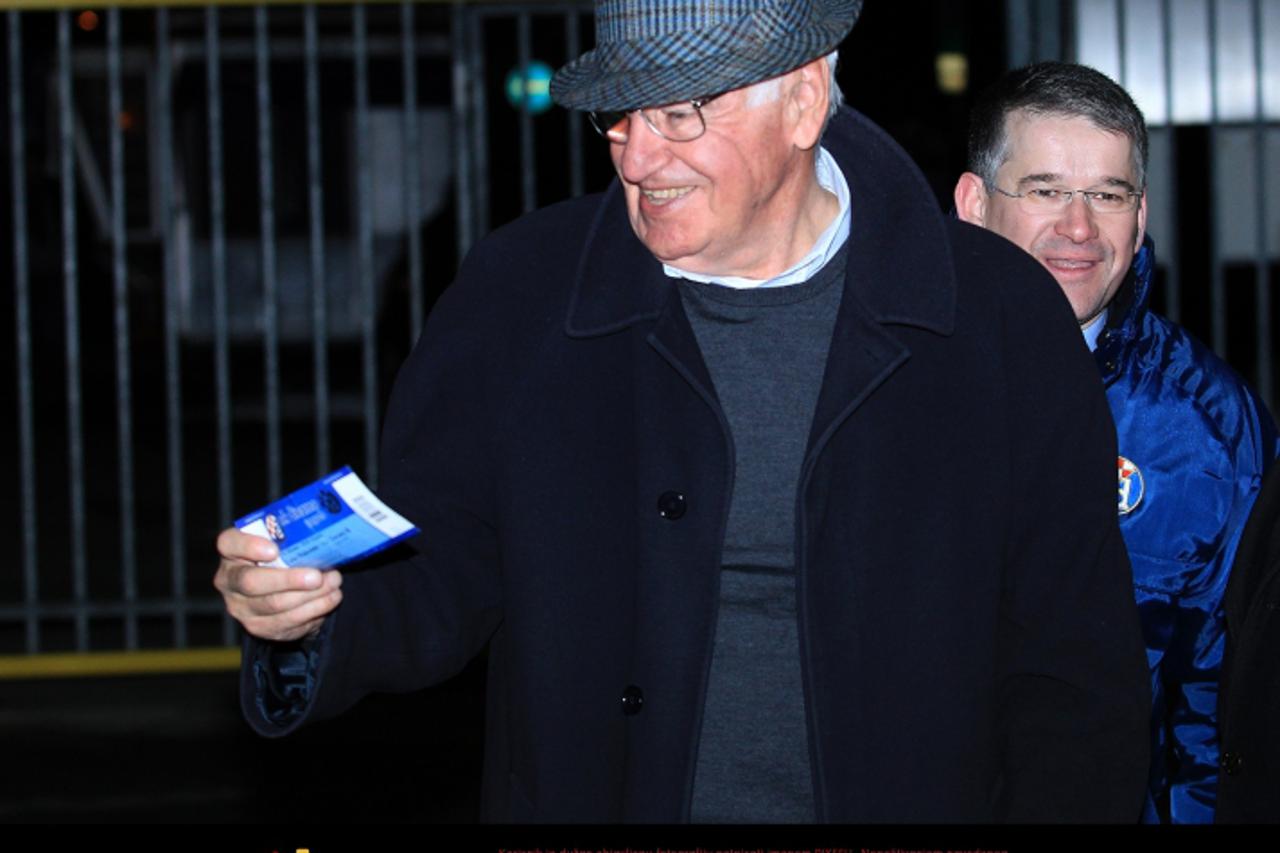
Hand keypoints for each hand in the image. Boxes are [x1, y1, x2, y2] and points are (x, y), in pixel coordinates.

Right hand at [213, 527, 342, 641]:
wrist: (281, 590)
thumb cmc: (283, 558)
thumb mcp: (282, 543)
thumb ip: (292, 537)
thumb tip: (326, 532)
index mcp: (232, 552)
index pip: (229, 543)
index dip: (249, 546)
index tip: (274, 550)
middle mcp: (229, 581)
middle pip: (251, 582)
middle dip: (288, 579)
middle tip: (317, 576)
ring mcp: (242, 608)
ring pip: (275, 605)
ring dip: (310, 595)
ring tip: (333, 583)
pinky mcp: (259, 627)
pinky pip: (288, 621)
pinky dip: (315, 609)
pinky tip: (330, 598)